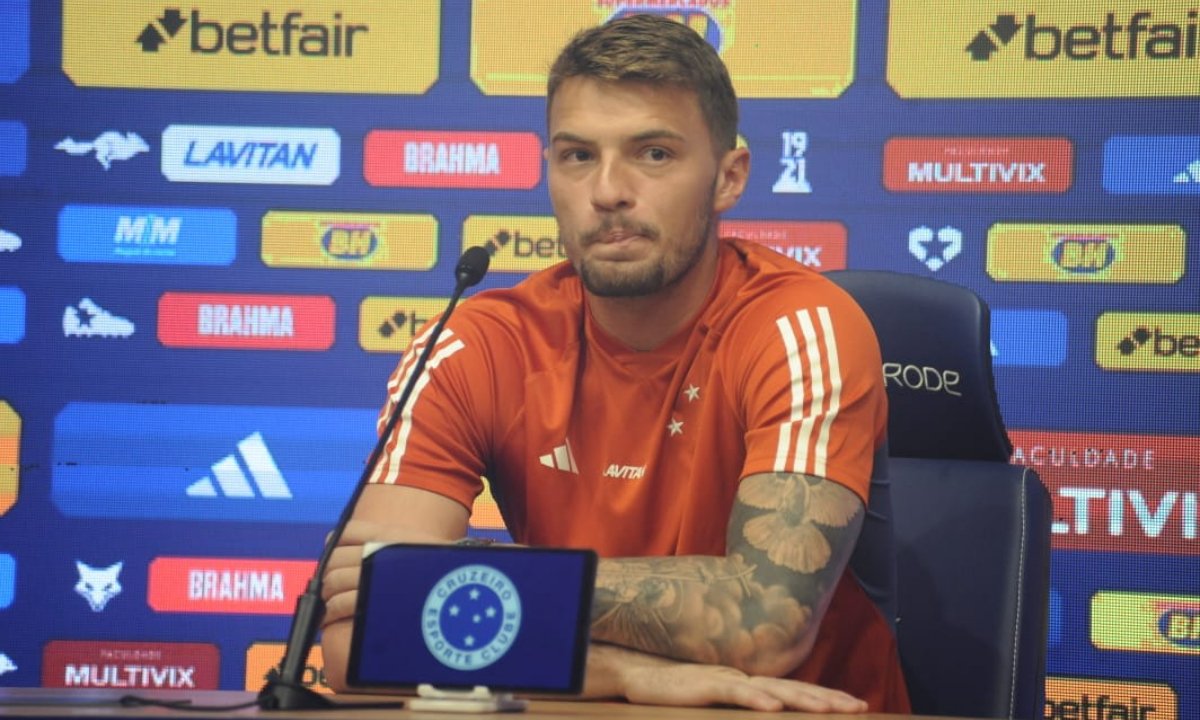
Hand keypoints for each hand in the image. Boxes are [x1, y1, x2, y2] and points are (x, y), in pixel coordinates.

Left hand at [320, 519, 449, 626]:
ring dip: (327, 595)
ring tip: (330, 607)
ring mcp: (372, 574)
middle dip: (328, 576)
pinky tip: (331, 618)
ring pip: (333, 581)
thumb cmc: (440, 572)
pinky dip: (331, 611)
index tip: (337, 561)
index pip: (346, 533)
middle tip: (330, 590)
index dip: (335, 547)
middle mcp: (377, 551)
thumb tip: (351, 545)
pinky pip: (341, 602)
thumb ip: (387, 541)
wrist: (457, 590)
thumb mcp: (415, 546)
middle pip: (335, 559)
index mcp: (386, 534)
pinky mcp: (369, 597)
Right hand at [625, 663, 866, 712]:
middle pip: (794, 688)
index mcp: (751, 683)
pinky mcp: (706, 687)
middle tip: (860, 707)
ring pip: (773, 690)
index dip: (827, 696)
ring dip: (804, 700)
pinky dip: (757, 699)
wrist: (640, 674)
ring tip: (830, 710)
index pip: (796, 690)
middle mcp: (745, 678)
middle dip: (829, 698)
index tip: (857, 705)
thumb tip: (773, 713)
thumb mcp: (718, 703)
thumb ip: (745, 705)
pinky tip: (775, 707)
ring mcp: (727, 680)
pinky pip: (736, 693)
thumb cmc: (678, 692)